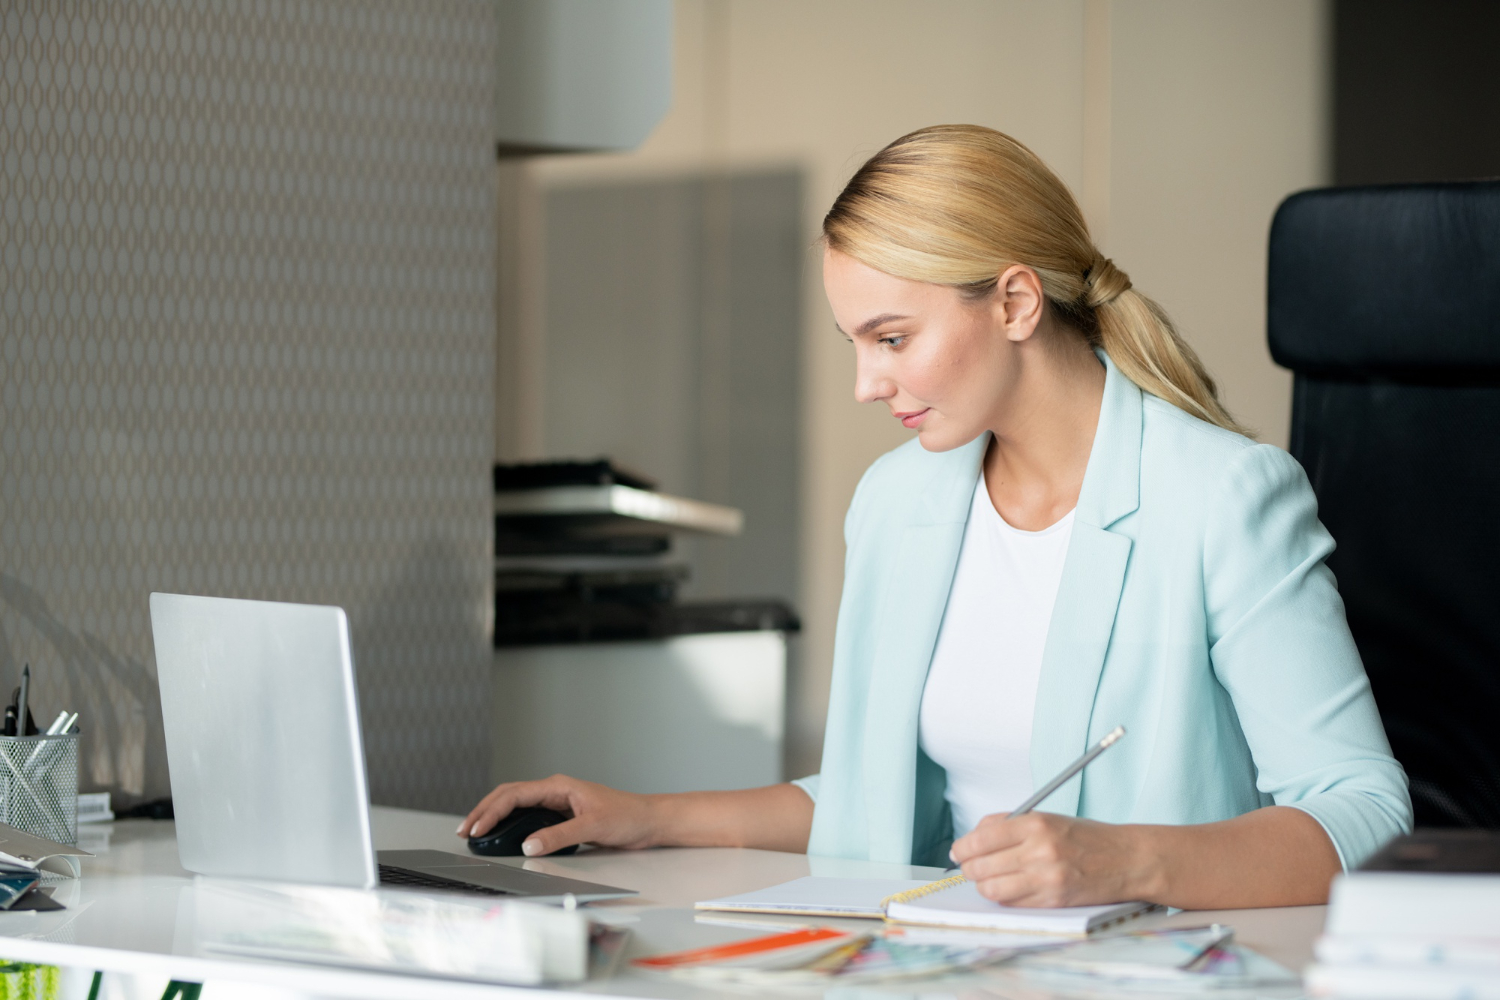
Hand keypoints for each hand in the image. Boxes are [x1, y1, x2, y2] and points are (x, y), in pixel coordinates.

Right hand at [457, 774, 660, 855]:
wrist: (647, 821)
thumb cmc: (626, 816)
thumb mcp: (592, 827)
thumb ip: (559, 836)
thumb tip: (529, 845)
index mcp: (559, 786)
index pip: (515, 795)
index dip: (492, 811)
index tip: (477, 828)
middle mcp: (554, 792)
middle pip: (509, 796)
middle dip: (484, 811)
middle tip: (466, 830)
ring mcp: (556, 804)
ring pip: (516, 806)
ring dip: (495, 817)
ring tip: (476, 832)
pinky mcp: (560, 817)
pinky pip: (528, 817)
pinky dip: (510, 824)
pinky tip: (502, 834)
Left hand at [949, 811, 1148, 906]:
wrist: (1127, 859)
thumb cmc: (1087, 838)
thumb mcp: (1047, 818)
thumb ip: (1009, 824)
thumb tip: (972, 837)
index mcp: (1035, 824)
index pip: (981, 838)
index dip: (963, 848)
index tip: (959, 851)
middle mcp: (1039, 850)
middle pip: (981, 865)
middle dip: (968, 868)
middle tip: (969, 866)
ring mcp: (1046, 878)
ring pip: (992, 888)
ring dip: (983, 885)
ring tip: (987, 879)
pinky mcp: (1052, 901)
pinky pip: (1012, 903)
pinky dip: (1002, 897)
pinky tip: (1007, 888)